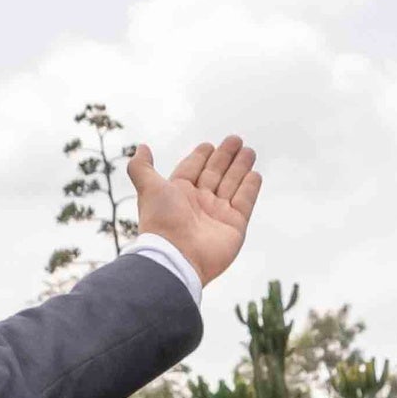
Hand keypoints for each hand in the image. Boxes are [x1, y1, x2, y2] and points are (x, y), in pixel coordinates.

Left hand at [127, 137, 260, 284]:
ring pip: (232, 184)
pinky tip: (254, 174)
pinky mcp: (235, 225)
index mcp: (178, 194)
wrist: (177, 257)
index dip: (201, 156)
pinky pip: (244, 202)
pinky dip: (250, 188)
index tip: (209, 144)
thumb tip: (141, 147)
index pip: (192, 169)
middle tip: (236, 139)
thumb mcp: (148, 188)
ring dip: (240, 167)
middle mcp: (198, 203)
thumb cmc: (161, 222)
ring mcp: (218, 214)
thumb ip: (142, 167)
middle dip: (226, 157)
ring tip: (249, 151)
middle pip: (215, 174)